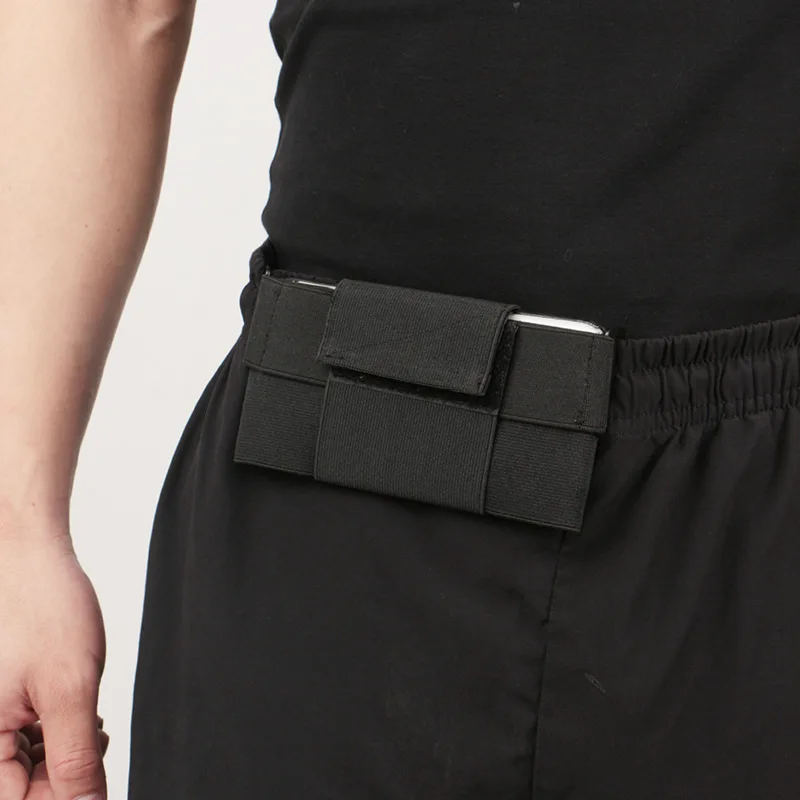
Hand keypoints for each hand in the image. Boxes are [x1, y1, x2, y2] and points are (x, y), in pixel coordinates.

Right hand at [0, 526, 107, 799]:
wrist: (31, 556)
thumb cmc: (42, 607)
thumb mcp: (69, 690)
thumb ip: (75, 760)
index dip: (63, 799)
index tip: (94, 784)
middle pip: (23, 789)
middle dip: (66, 776)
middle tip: (95, 740)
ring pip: (28, 767)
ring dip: (66, 754)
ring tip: (90, 721)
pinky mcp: (2, 702)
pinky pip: (26, 740)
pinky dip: (58, 733)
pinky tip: (81, 712)